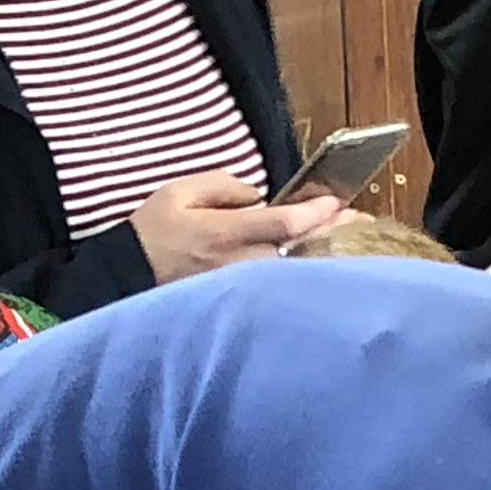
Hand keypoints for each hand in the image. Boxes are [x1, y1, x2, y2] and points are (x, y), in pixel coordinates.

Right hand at [128, 170, 342, 281]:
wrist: (128, 276)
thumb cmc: (153, 231)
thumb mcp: (178, 192)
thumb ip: (222, 185)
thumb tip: (257, 193)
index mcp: (224, 233)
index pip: (280, 224)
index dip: (313, 214)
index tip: (337, 203)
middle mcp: (238, 264)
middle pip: (298, 252)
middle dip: (332, 235)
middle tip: (362, 222)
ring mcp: (241, 288)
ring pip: (293, 272)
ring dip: (323, 256)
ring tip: (352, 242)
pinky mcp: (239, 304)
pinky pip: (279, 288)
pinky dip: (304, 275)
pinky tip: (323, 267)